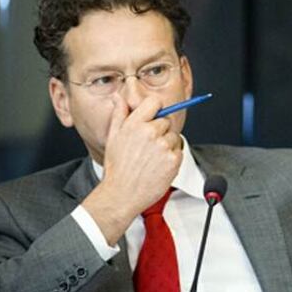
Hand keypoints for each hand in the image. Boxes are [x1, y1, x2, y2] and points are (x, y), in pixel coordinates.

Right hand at [82, 94, 182, 244]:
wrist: (121, 193)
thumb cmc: (117, 167)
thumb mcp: (113, 137)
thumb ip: (119, 114)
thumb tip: (119, 97)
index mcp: (135, 124)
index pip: (155, 102)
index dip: (155, 110)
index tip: (153, 118)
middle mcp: (150, 132)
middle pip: (166, 121)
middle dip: (160, 131)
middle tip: (147, 147)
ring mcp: (163, 146)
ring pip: (173, 137)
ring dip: (166, 145)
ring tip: (151, 158)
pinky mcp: (173, 160)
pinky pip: (178, 151)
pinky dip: (171, 158)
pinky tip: (158, 166)